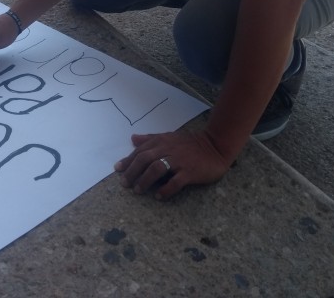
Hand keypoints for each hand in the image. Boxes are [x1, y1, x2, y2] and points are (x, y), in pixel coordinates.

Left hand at [114, 130, 232, 199]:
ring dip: (145, 180)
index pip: (141, 151)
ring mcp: (179, 161)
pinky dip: (165, 190)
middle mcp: (168, 149)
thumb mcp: (170, 137)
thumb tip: (133, 138)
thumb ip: (151, 139)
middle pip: (145, 159)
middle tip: (125, 183)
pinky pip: (175, 182)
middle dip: (132, 172)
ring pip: (157, 169)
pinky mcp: (190, 172)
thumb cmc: (191, 144)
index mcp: (162, 141)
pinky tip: (159, 197)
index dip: (128, 160)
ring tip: (138, 190)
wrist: (216, 146)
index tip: (118, 169)